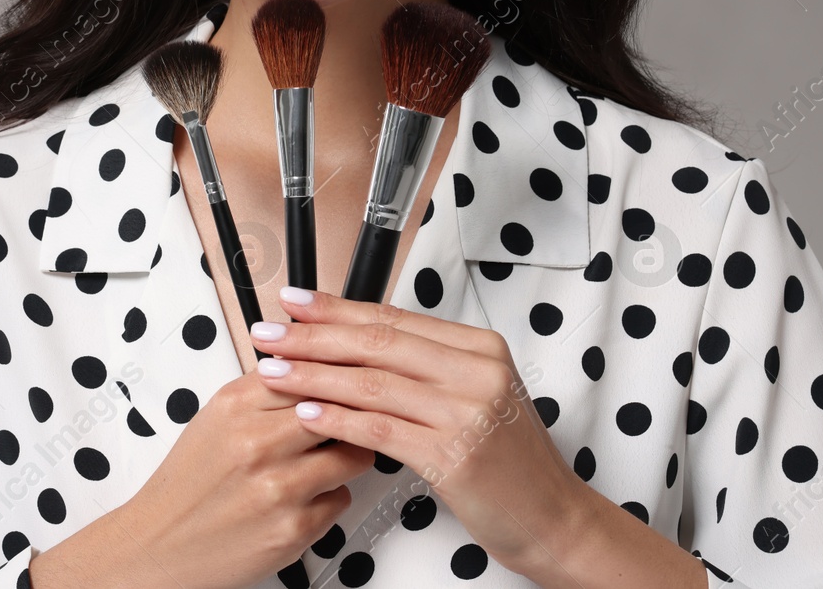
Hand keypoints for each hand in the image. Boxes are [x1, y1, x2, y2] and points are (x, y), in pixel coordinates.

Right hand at [115, 369, 375, 588]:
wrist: (162, 544)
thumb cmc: (190, 483)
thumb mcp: (214, 419)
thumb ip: (261, 392)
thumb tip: (307, 365)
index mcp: (234, 407)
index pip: (308, 371)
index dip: (331, 377)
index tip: (340, 382)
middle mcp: (256, 443)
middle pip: (337, 410)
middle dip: (348, 417)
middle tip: (346, 422)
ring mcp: (279, 487)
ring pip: (352, 456)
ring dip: (347, 457)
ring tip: (326, 461)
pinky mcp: (295, 528)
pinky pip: (341, 498)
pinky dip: (330, 496)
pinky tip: (304, 497)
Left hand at [249, 287, 585, 572]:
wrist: (553, 519)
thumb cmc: (509, 462)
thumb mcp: (474, 396)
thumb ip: (425, 367)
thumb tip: (351, 342)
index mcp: (479, 348)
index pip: (392, 318)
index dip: (335, 309)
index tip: (295, 303)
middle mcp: (476, 373)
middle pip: (377, 343)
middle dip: (313, 337)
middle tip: (269, 335)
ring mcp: (468, 413)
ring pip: (372, 383)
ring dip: (314, 376)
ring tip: (273, 372)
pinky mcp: (456, 456)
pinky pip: (382, 430)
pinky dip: (339, 420)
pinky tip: (307, 413)